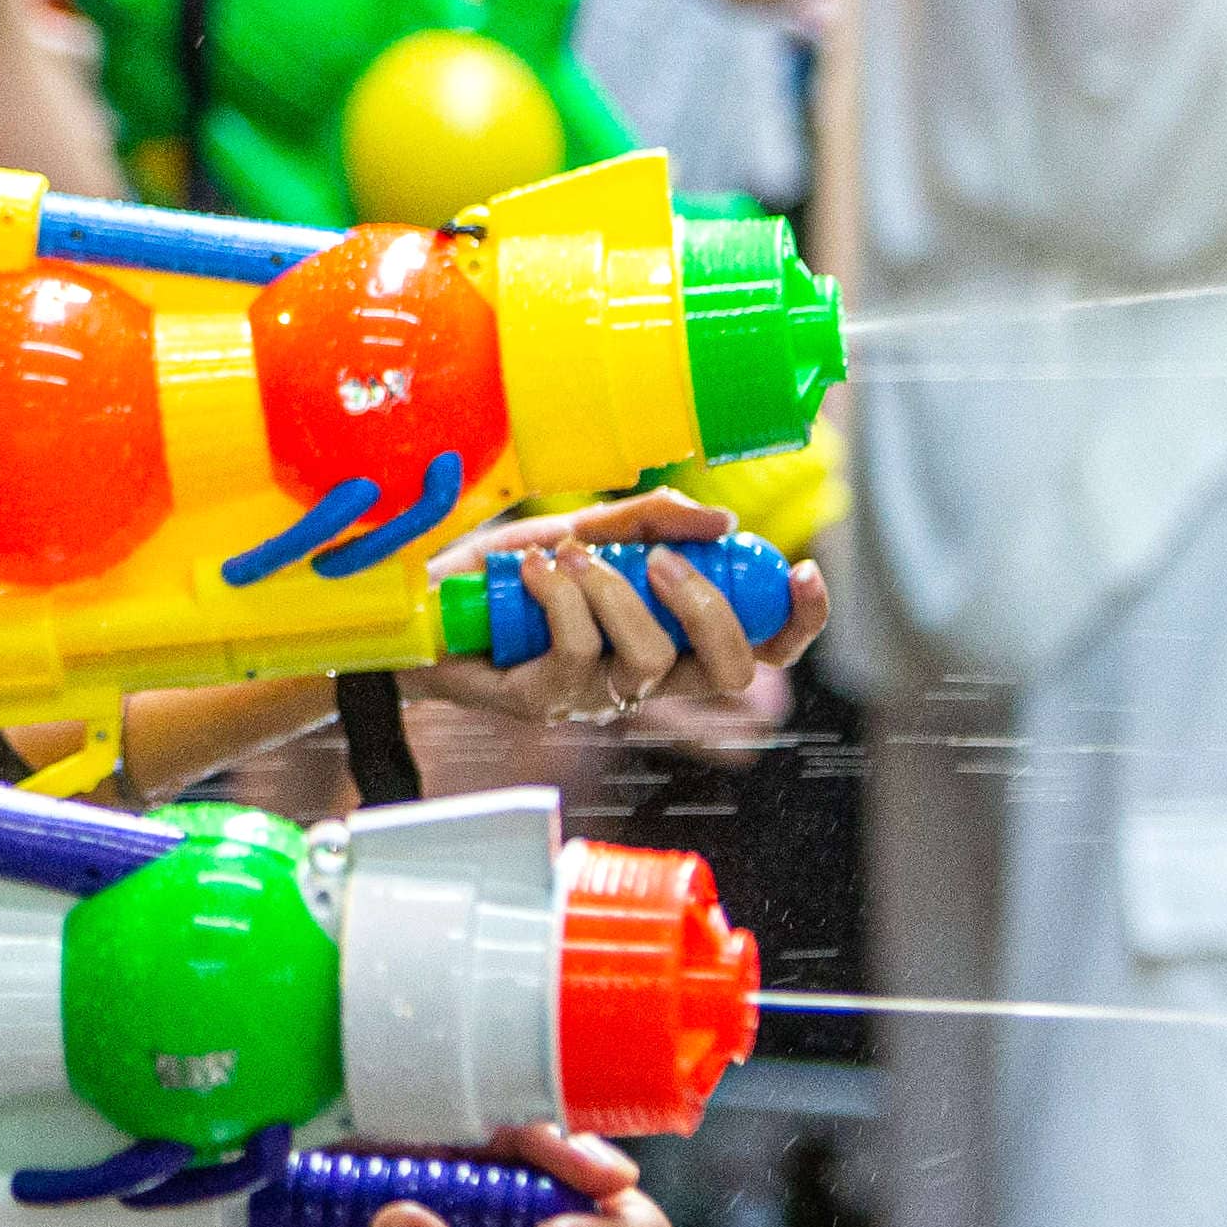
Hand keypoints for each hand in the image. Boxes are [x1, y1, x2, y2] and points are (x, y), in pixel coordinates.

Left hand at [433, 490, 823, 726]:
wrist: (423, 599)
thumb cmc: (509, 575)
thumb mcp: (585, 532)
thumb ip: (651, 523)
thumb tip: (724, 524)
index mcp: (671, 639)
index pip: (760, 648)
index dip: (798, 623)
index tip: (804, 572)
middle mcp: (644, 679)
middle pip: (730, 672)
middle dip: (710, 608)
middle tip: (662, 561)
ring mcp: (596, 698)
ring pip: (649, 659)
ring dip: (613, 592)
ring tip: (567, 554)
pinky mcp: (545, 703)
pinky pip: (578, 652)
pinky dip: (560, 596)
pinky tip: (533, 571)